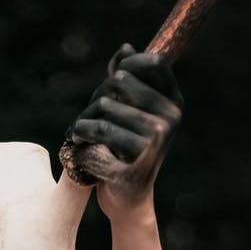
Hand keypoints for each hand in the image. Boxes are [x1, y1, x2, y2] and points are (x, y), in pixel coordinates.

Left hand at [66, 43, 183, 217]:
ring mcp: (158, 141)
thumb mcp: (130, 113)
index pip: (153, 62)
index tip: (111, 81)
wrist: (127, 200)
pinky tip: (76, 144)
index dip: (127, 64)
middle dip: (97, 96)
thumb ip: (128, 82)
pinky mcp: (138, 162)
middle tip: (88, 116)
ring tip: (78, 133)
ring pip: (105, 107)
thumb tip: (126, 49)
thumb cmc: (125, 151)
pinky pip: (99, 132)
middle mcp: (171, 120)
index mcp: (174, 103)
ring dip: (83, 120)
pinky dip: (81, 136)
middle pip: (121, 80)